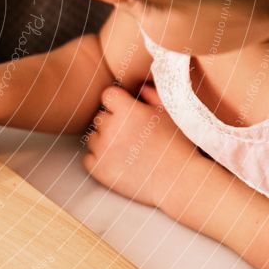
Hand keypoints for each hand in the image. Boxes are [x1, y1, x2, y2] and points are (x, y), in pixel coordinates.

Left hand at [82, 84, 199, 207]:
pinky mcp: (98, 169)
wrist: (180, 182)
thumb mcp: (169, 113)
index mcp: (128, 111)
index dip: (117, 103)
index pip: (107, 95)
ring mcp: (103, 150)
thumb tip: (137, 86)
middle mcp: (111, 128)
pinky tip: (117, 163)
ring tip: (127, 151)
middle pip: (100, 117)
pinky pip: (88, 158)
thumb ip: (151, 93)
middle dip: (112, 123)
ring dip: (104, 141)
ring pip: (92, 137)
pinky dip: (98, 160)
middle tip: (132, 136)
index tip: (127, 112)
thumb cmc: (177, 146)